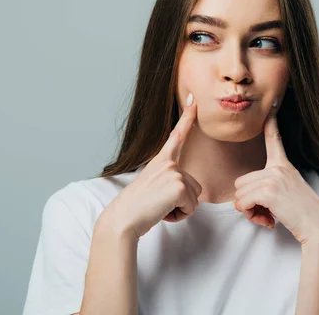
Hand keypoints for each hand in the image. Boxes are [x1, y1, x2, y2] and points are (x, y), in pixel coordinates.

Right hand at [100, 92, 202, 239]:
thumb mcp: (152, 185)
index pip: (177, 136)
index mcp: (160, 160)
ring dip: (181, 209)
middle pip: (195, 186)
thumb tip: (181, 187)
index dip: (188, 117)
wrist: (123, 219)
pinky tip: (163, 212)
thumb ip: (168, 179)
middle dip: (182, 201)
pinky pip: (192, 207)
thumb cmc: (136, 207)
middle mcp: (168, 162)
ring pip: (195, 198)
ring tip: (159, 207)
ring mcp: (174, 171)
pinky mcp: (179, 185)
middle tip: (158, 203)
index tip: (193, 99)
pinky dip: (180, 215)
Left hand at [233, 107, 318, 244]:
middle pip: (240, 182)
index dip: (271, 122)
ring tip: (269, 216)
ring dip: (249, 210)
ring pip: (239, 195)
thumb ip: (268, 189)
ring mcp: (273, 177)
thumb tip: (240, 201)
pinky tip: (268, 219)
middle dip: (247, 202)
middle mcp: (278, 168)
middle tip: (266, 212)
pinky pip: (242, 203)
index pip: (275, 139)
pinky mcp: (269, 191)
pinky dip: (250, 215)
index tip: (273, 103)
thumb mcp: (288, 193)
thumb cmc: (304, 215)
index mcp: (284, 165)